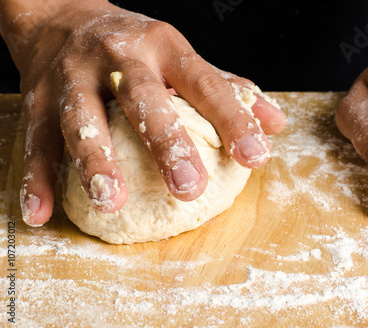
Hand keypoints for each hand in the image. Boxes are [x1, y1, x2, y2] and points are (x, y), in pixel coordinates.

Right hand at [2, 0, 285, 225]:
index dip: (233, 119)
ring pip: (83, 118)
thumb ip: (228, 89)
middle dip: (166, 143)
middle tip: (188, 188)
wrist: (60, 15)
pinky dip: (36, 178)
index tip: (255, 157)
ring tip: (111, 201)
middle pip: (143, 99)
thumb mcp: (182, 58)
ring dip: (95, 161)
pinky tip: (41, 213)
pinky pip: (36, 140)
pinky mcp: (36, 98)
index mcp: (165, 48)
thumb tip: (276, 125)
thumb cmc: (137, 47)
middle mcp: (119, 58)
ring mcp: (73, 76)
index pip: (206, 83)